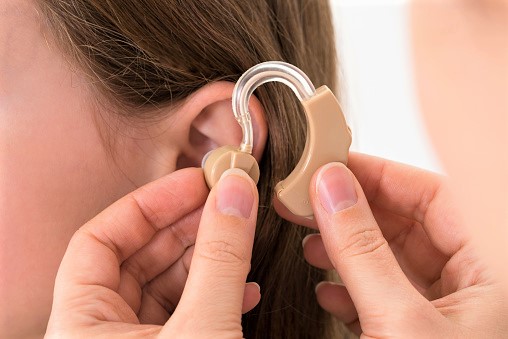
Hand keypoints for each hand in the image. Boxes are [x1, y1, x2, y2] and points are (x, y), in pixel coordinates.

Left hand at [45, 168, 259, 337]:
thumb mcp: (202, 329)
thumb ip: (219, 260)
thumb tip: (236, 193)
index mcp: (81, 327)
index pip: (97, 241)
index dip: (148, 205)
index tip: (192, 182)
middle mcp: (102, 335)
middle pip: (137, 258)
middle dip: (186, 226)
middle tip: (224, 200)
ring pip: (166, 286)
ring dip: (207, 259)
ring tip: (238, 234)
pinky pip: (186, 314)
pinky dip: (216, 296)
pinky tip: (244, 286)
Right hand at [281, 153, 507, 336]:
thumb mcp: (399, 321)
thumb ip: (362, 253)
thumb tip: (330, 188)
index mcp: (493, 273)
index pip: (436, 196)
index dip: (381, 175)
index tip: (333, 165)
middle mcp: (472, 288)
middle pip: (407, 225)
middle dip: (352, 212)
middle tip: (309, 199)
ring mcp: (442, 315)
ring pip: (389, 261)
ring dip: (345, 250)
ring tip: (310, 242)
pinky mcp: (414, 336)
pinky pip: (382, 297)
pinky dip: (350, 290)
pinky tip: (326, 289)